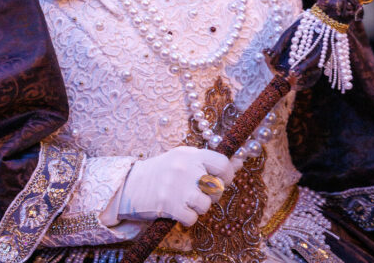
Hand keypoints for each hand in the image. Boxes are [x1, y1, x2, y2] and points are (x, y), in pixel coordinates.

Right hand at [118, 145, 234, 226]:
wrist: (132, 184)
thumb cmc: (163, 172)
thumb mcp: (185, 158)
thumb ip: (209, 161)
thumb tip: (240, 162)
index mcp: (191, 154)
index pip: (222, 163)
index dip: (227, 175)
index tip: (222, 180)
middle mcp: (186, 167)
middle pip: (217, 187)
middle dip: (213, 195)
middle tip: (200, 193)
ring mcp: (177, 186)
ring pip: (206, 204)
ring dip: (199, 208)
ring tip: (187, 201)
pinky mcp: (169, 204)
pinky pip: (192, 218)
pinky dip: (187, 218)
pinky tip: (178, 210)